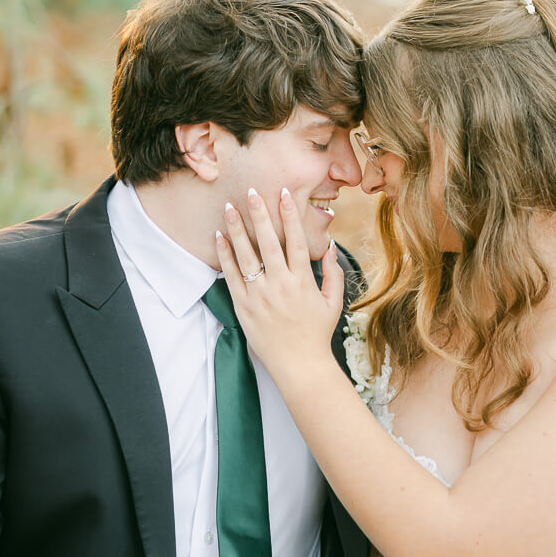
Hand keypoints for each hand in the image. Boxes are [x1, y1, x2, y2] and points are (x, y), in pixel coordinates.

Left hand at [216, 187, 342, 382]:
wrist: (299, 365)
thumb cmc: (317, 334)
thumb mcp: (334, 302)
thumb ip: (335, 273)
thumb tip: (332, 246)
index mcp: (303, 281)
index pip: (296, 240)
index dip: (290, 215)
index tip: (284, 193)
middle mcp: (280, 285)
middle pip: (268, 242)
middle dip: (260, 214)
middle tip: (252, 191)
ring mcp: (260, 295)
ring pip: (246, 255)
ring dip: (237, 229)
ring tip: (230, 207)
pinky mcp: (244, 306)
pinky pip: (231, 276)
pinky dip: (225, 255)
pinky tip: (220, 236)